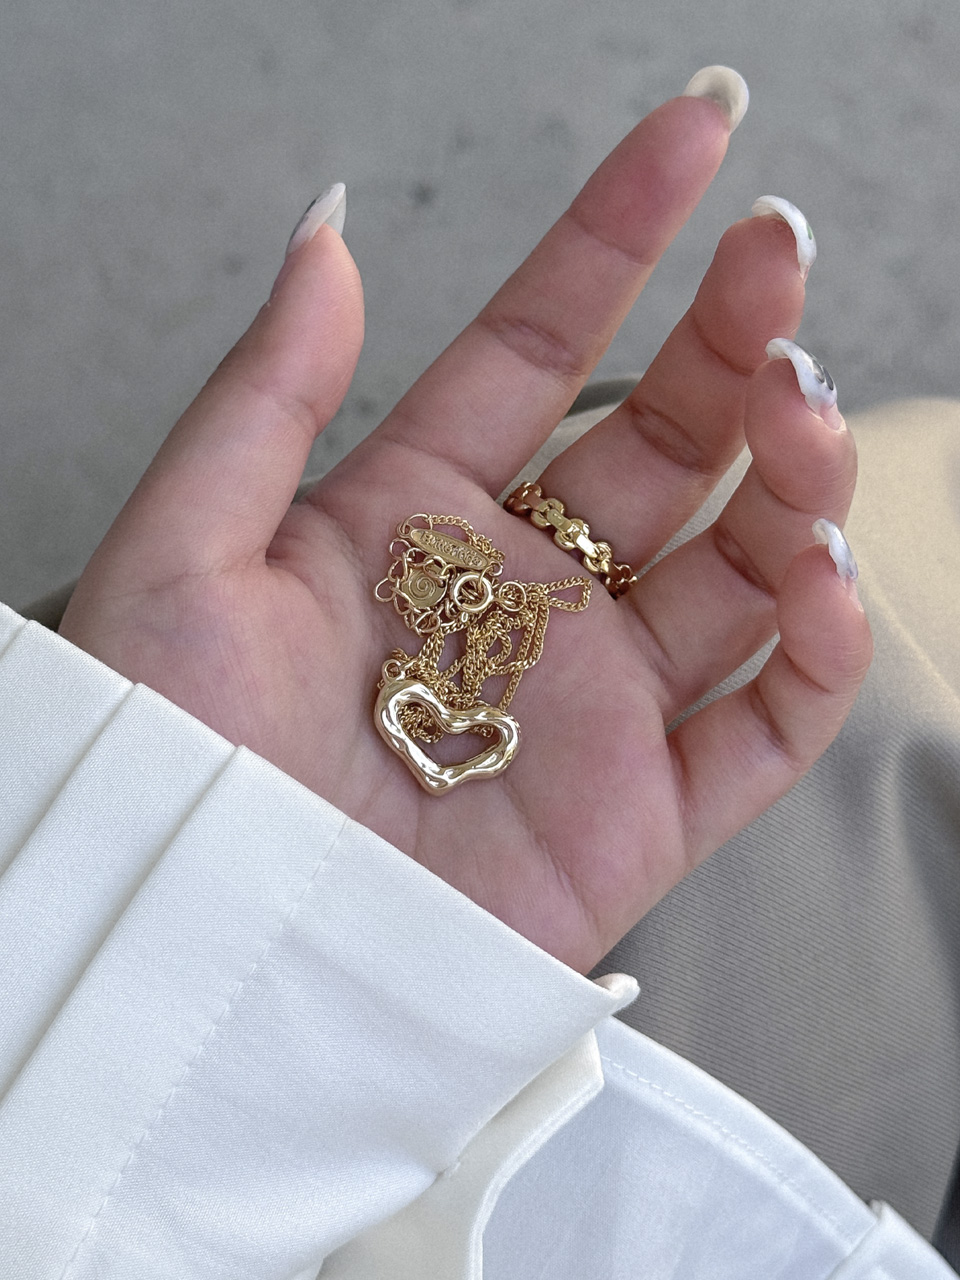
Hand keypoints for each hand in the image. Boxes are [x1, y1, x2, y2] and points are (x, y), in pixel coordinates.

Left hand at [59, 90, 871, 973]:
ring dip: (795, 478)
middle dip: (738, 340)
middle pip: (666, 442)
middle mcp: (521, 596)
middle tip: (778, 262)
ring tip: (796, 418)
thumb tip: (333, 232)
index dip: (618, 234)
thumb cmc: (170, 762)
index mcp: (418, 517)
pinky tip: (818, 573)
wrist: (205, 957)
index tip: (696, 132)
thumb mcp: (181, 549)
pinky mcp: (645, 812)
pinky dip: (822, 646)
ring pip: (743, 565)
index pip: (542, 348)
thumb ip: (266, 392)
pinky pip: (771, 720)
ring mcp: (595, 701)